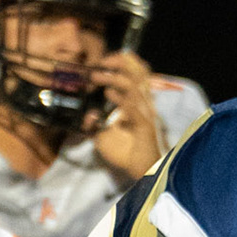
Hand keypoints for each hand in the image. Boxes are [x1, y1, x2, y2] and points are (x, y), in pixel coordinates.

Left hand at [89, 52, 166, 183]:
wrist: (141, 174)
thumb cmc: (127, 156)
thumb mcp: (104, 138)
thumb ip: (94, 126)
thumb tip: (89, 115)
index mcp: (139, 105)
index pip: (138, 75)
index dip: (124, 62)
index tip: (105, 62)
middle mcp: (145, 106)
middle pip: (138, 74)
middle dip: (119, 64)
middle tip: (100, 65)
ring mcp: (147, 115)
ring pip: (134, 87)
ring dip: (114, 79)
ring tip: (97, 77)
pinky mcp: (146, 127)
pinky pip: (133, 108)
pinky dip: (121, 99)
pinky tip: (109, 94)